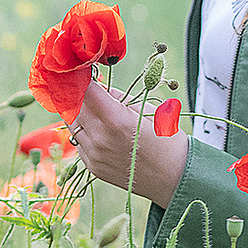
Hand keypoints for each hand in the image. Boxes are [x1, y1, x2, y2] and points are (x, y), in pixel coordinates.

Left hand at [72, 79, 187, 208]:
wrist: (175, 178)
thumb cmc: (167, 140)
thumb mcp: (146, 109)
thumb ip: (117, 96)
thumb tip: (96, 83)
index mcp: (116, 120)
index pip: (85, 90)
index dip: (79, 76)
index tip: (80, 69)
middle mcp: (100, 139)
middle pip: (73, 106)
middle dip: (77, 92)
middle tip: (84, 84)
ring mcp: (94, 155)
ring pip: (72, 123)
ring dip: (79, 111)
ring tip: (95, 107)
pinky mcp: (92, 167)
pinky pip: (79, 141)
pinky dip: (85, 131)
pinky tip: (101, 130)